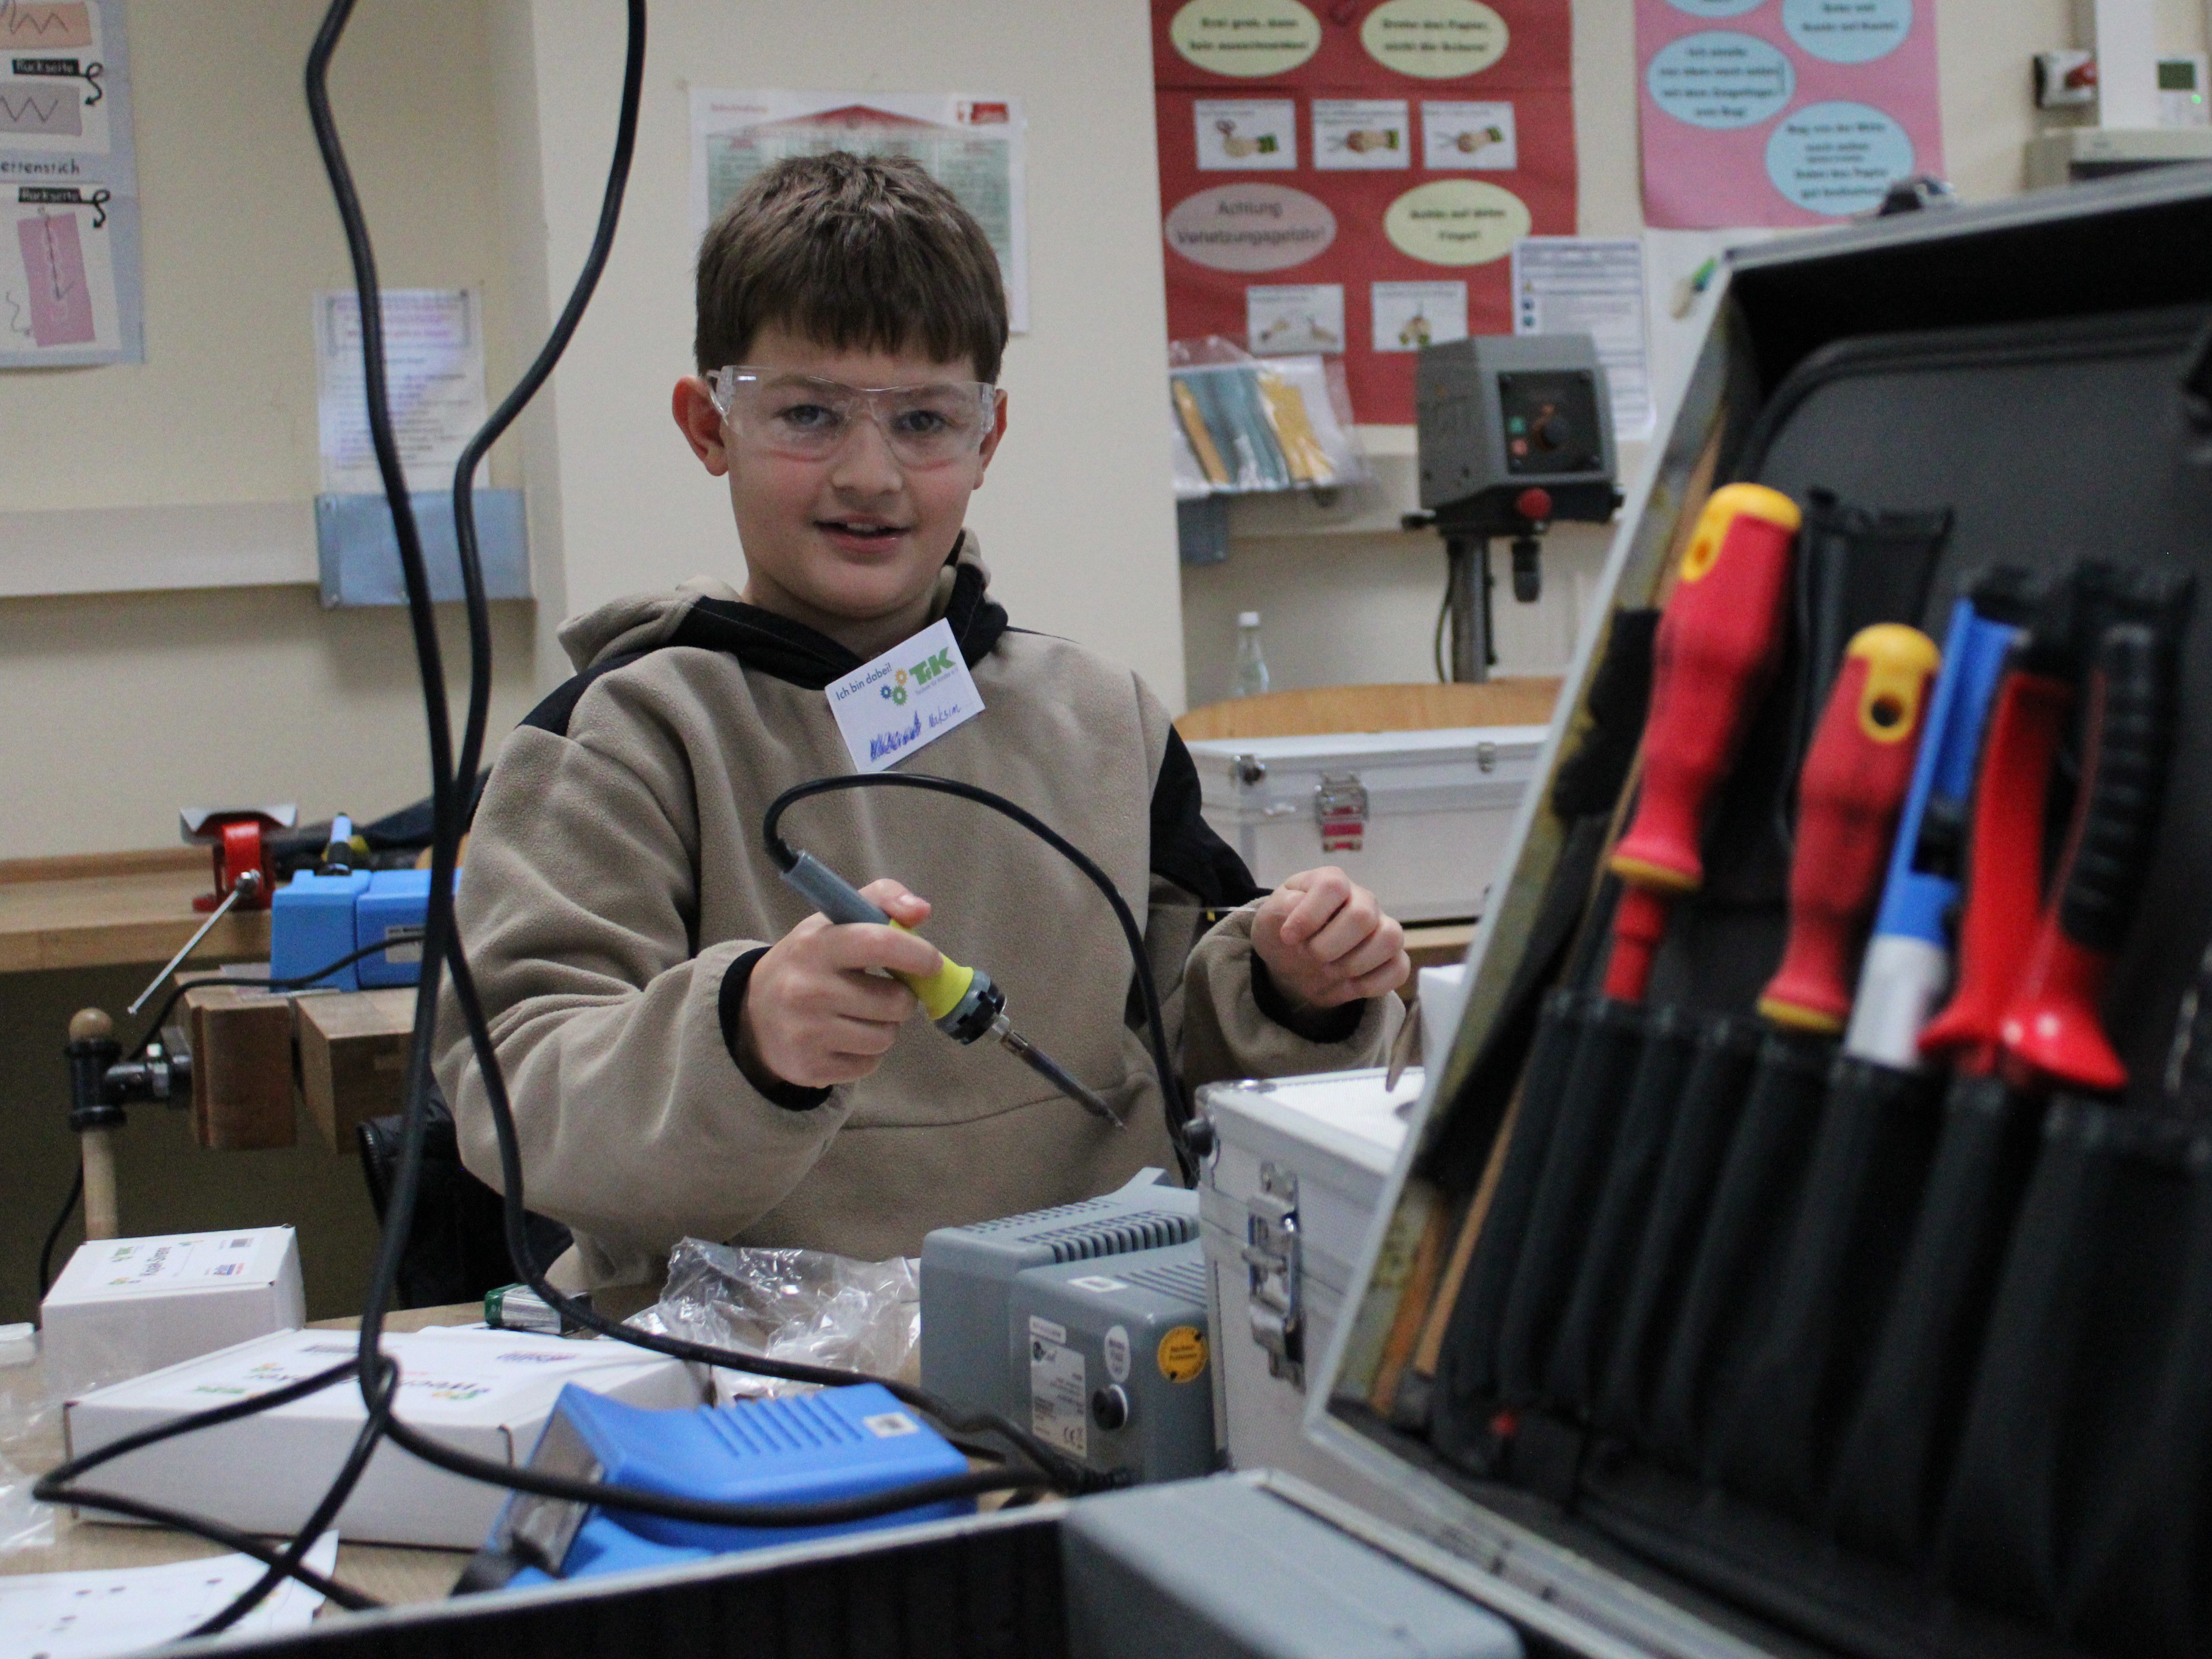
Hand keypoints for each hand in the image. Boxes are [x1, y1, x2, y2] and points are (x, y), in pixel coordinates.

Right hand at [738, 879, 943, 1088]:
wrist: (754, 1015)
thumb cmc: (810, 962)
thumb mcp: (835, 922)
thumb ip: (882, 900)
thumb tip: (922, 911)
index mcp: (815, 945)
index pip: (878, 942)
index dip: (917, 953)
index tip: (932, 963)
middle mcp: (807, 989)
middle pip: (895, 1001)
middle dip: (901, 998)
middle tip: (882, 993)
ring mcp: (806, 1032)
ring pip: (886, 1037)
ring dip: (884, 1027)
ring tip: (860, 1016)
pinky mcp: (810, 1067)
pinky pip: (870, 1065)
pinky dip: (866, 1054)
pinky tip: (844, 1039)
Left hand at [1251, 867, 1410, 1012]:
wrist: (1293, 959)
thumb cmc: (1284, 930)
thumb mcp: (1269, 917)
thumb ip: (1280, 908)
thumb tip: (1296, 908)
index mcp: (1331, 882)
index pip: (1332, 887)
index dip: (1309, 915)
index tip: (1288, 937)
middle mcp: (1363, 900)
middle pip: (1362, 916)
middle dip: (1328, 946)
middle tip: (1308, 956)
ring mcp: (1382, 928)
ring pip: (1390, 939)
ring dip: (1353, 964)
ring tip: (1328, 971)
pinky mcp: (1393, 957)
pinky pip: (1399, 969)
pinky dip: (1372, 984)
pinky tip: (1347, 984)